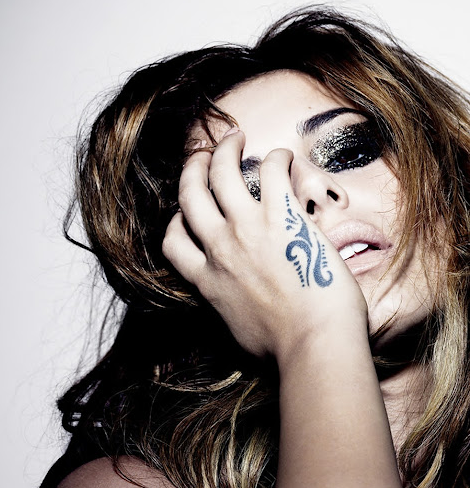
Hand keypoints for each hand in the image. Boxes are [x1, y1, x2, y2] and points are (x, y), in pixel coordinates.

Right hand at [162, 129, 367, 360]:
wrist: (313, 346)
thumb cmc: (283, 349)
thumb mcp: (237, 330)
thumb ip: (229, 306)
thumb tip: (239, 302)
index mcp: (207, 280)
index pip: (173, 240)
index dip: (176, 220)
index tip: (187, 213)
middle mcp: (220, 248)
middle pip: (190, 194)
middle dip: (192, 168)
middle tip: (201, 156)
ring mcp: (248, 228)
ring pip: (220, 172)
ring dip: (224, 149)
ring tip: (234, 137)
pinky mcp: (282, 217)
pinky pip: (270, 171)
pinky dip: (275, 158)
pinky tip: (282, 157)